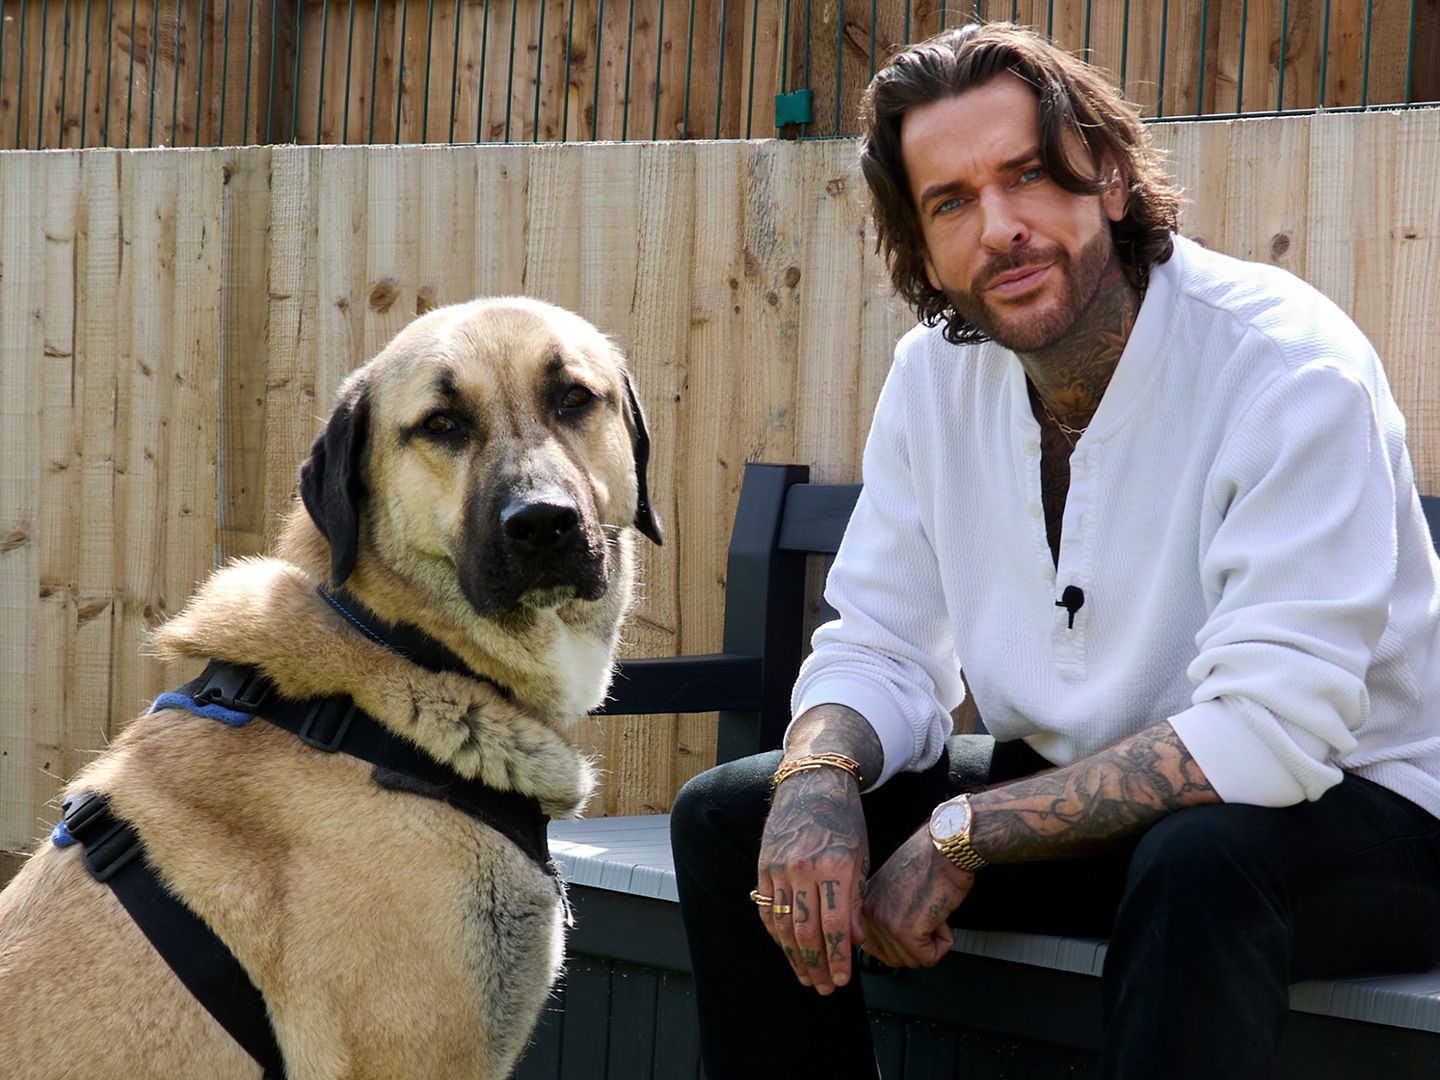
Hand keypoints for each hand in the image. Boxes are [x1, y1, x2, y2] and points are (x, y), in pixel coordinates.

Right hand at [755, 767, 868, 994]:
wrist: (812, 781)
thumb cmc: (844, 819)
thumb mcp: (860, 857)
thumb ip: (856, 900)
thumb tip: (855, 940)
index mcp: (836, 866)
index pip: (835, 925)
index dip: (837, 957)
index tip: (841, 980)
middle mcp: (805, 868)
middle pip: (806, 931)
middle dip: (816, 965)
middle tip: (823, 987)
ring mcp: (780, 866)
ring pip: (783, 924)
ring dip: (794, 956)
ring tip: (805, 976)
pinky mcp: (764, 864)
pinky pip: (767, 907)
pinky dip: (776, 933)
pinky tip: (786, 949)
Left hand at [860, 824, 972, 967]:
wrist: (946, 848)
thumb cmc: (930, 861)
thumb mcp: (895, 889)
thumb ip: (887, 915)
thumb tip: (893, 947)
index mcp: (864, 903)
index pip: (873, 947)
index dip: (901, 944)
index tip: (914, 928)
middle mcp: (868, 913)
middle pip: (895, 959)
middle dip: (920, 944)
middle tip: (928, 914)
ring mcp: (884, 923)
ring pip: (913, 961)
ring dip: (933, 942)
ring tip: (934, 912)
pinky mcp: (905, 931)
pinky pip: (929, 958)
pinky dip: (943, 943)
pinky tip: (942, 918)